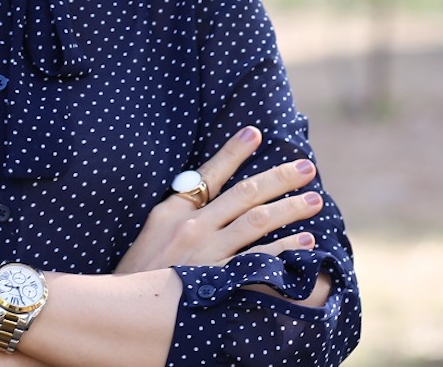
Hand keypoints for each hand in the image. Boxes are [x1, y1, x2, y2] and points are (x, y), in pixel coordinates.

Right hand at [114, 126, 322, 274]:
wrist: (128, 310)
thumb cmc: (138, 272)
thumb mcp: (151, 232)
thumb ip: (178, 212)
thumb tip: (205, 194)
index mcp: (173, 210)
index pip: (210, 172)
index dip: (234, 151)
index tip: (256, 132)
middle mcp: (193, 226)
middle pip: (244, 194)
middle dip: (279, 178)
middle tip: (306, 166)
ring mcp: (208, 252)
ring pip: (257, 221)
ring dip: (290, 209)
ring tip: (314, 200)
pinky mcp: (220, 279)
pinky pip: (260, 259)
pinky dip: (285, 249)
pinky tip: (305, 241)